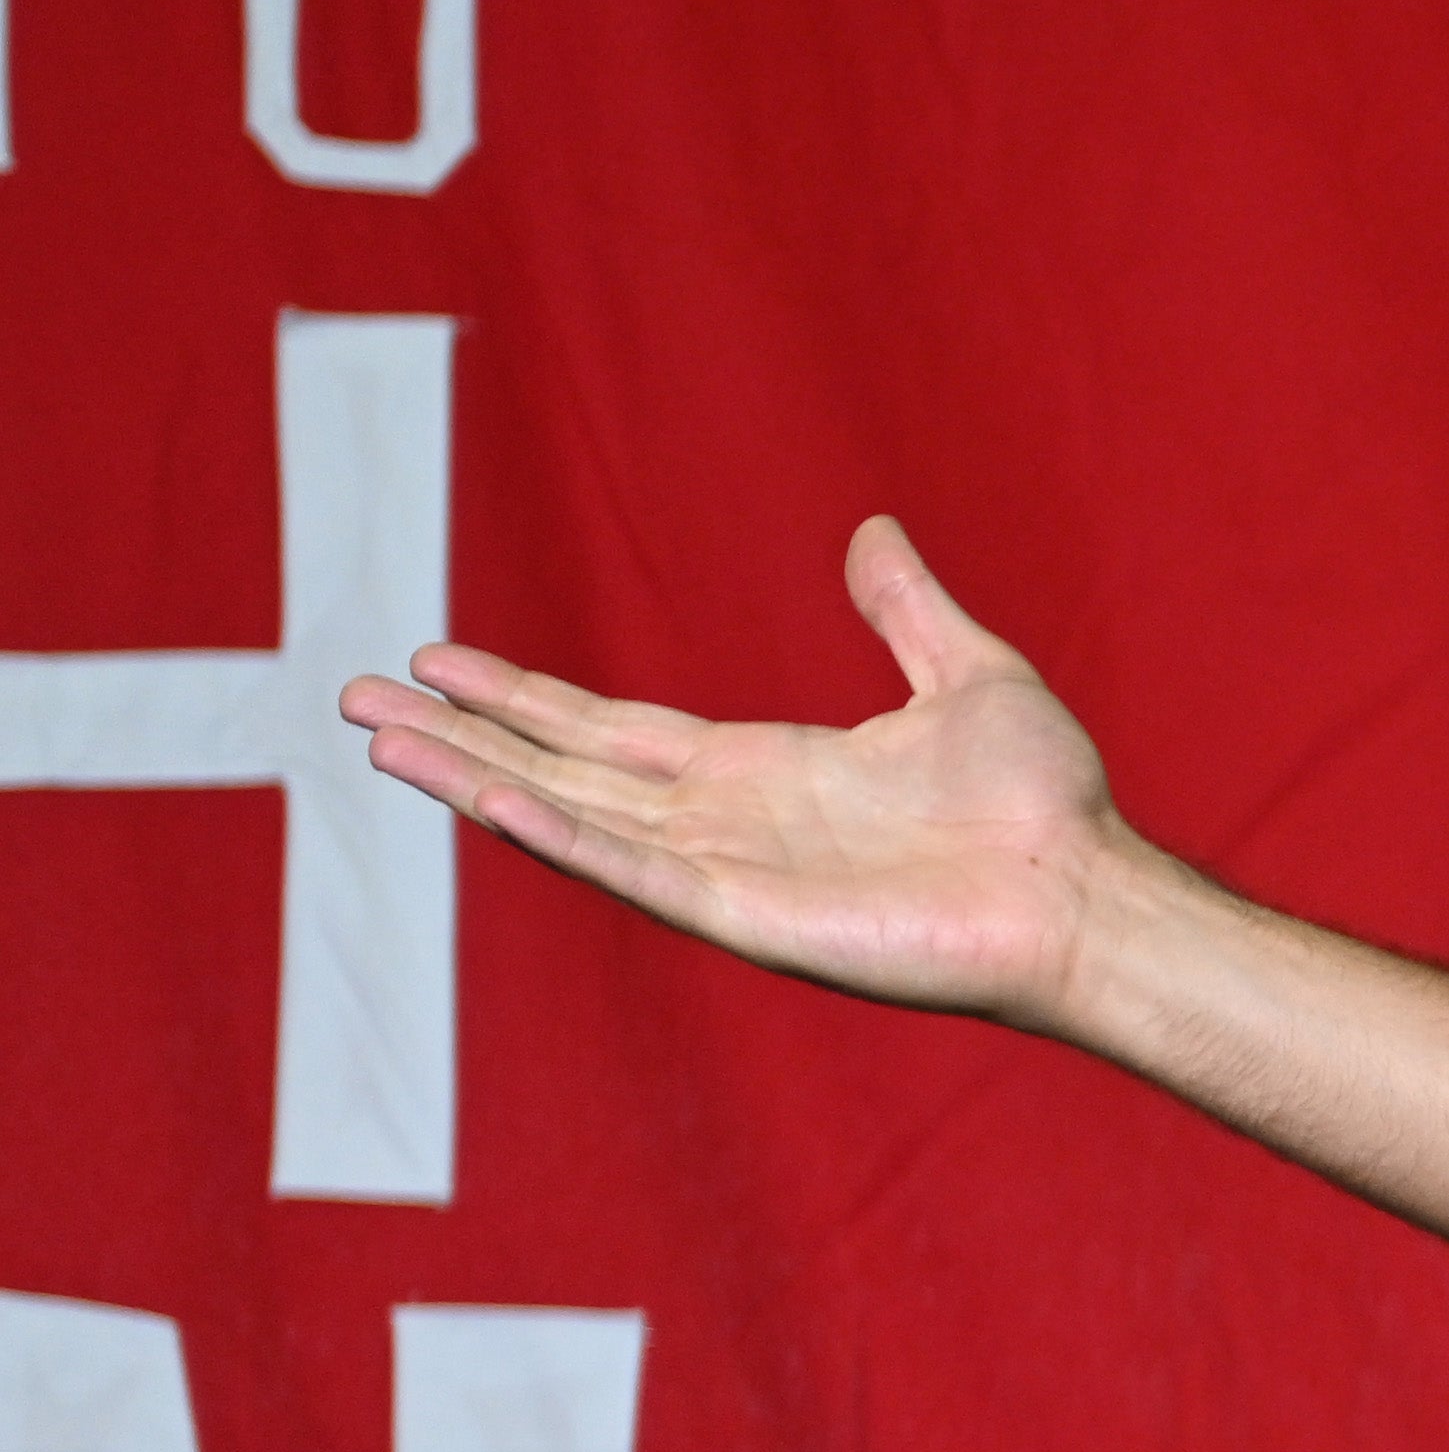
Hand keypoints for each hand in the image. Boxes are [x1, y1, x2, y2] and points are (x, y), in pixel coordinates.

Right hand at [339, 519, 1156, 1031]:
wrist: (1091, 891)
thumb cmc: (1048, 807)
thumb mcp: (967, 674)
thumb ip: (904, 610)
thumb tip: (873, 531)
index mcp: (768, 770)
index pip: (611, 730)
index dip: (524, 697)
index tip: (435, 661)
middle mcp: (732, 823)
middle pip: (564, 771)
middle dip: (464, 736)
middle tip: (354, 699)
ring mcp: (733, 875)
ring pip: (575, 820)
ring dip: (476, 783)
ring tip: (381, 744)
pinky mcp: (753, 920)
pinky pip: (637, 873)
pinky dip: (563, 839)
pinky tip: (489, 803)